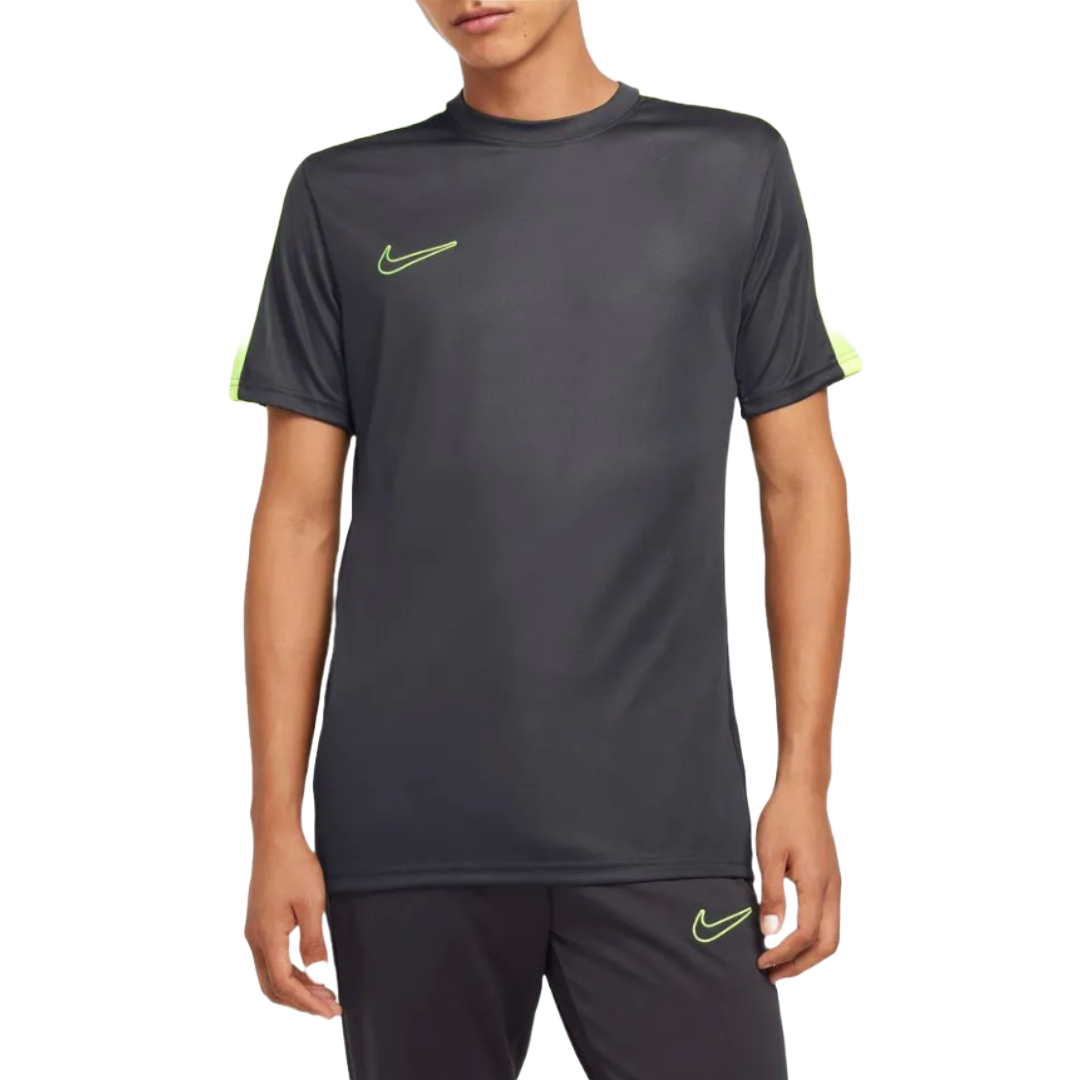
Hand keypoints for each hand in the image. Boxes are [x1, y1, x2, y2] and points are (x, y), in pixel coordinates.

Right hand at [244, 828, 341, 1017]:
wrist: (275, 838)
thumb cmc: (294, 865)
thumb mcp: (312, 903)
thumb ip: (314, 942)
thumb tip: (319, 977)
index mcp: (267, 936)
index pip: (284, 984)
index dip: (308, 1002)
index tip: (330, 1011)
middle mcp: (255, 938)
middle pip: (273, 987)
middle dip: (302, 1002)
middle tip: (330, 1007)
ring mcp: (254, 931)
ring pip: (270, 975)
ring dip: (296, 989)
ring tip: (324, 994)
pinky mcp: (258, 924)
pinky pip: (270, 960)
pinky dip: (289, 973)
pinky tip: (308, 972)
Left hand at [755, 783, 840, 982]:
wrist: (804, 791)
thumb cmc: (784, 817)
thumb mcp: (769, 854)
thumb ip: (771, 895)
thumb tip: (769, 931)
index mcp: (817, 884)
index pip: (805, 935)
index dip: (784, 953)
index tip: (762, 960)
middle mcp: (832, 888)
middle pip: (827, 944)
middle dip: (801, 965)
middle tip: (773, 974)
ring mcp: (835, 884)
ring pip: (831, 933)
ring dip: (808, 953)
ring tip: (780, 961)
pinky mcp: (831, 878)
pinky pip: (829, 918)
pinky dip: (813, 936)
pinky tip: (791, 935)